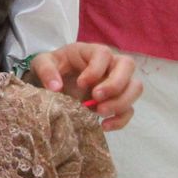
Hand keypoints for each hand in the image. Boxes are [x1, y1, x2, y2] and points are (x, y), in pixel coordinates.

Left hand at [28, 42, 142, 130]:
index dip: (96, 70)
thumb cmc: (52, 68)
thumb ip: (46, 71)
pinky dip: (120, 119)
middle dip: (115, 84)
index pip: (104, 54)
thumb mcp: (42, 64)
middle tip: (96, 98)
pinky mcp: (116, 101)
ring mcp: (117, 82)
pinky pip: (129, 109)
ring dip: (121, 102)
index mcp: (92, 52)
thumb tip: (55, 87)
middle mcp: (110, 64)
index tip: (80, 84)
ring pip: (135, 87)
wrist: (55, 81)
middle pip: (128, 66)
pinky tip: (104, 126)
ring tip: (100, 112)